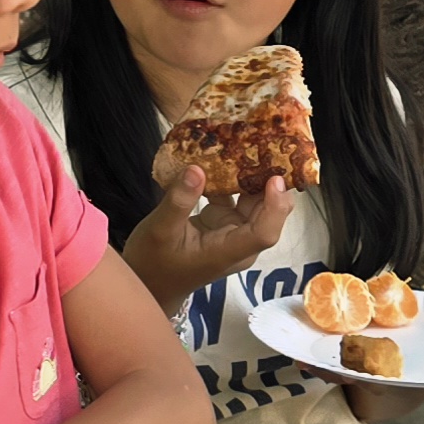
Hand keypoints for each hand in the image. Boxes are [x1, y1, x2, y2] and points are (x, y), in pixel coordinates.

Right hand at [125, 159, 293, 314]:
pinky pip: (235, 195)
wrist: (149, 281)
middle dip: (270, 181)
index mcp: (229, 251)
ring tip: (249, 142)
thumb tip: (197, 169)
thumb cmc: (153, 263)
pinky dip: (232, 177)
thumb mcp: (160, 231)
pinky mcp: (223, 220)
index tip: (274, 178)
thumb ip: (179, 202)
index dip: (275, 206)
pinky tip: (225, 155)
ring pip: (254, 200)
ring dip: (253, 174)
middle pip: (268, 211)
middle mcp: (239, 240)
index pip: (264, 232)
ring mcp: (233, 229)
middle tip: (266, 144)